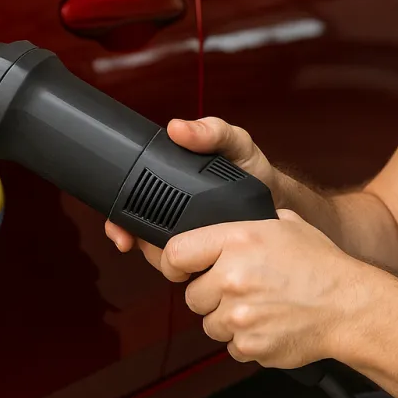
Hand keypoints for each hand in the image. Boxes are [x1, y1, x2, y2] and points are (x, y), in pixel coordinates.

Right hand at [105, 116, 286, 269]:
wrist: (279, 200)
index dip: (118, 217)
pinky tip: (190, 266)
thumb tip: (177, 128)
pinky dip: (178, 268)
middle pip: (136, 228)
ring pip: (154, 250)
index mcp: (171, 178)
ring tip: (174, 254)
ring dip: (156, 256)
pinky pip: (179, 263)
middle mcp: (173, 206)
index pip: (130, 198)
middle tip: (137, 244)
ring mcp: (185, 230)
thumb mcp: (234, 142)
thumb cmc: (253, 167)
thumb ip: (211, 131)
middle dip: (131, 239)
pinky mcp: (203, 250)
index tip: (119, 231)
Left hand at [165, 208, 367, 368]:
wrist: (350, 307)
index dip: (173, 263)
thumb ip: (248, 223)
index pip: (176, 253)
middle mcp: (232, 277)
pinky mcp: (249, 345)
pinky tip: (269, 324)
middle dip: (211, 295)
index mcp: (237, 240)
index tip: (180, 269)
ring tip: (260, 307)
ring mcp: (239, 315)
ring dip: (228, 320)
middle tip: (241, 290)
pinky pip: (231, 347)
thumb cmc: (322, 266)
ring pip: (210, 324)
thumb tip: (225, 221)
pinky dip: (246, 341)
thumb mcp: (285, 224)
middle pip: (192, 296)